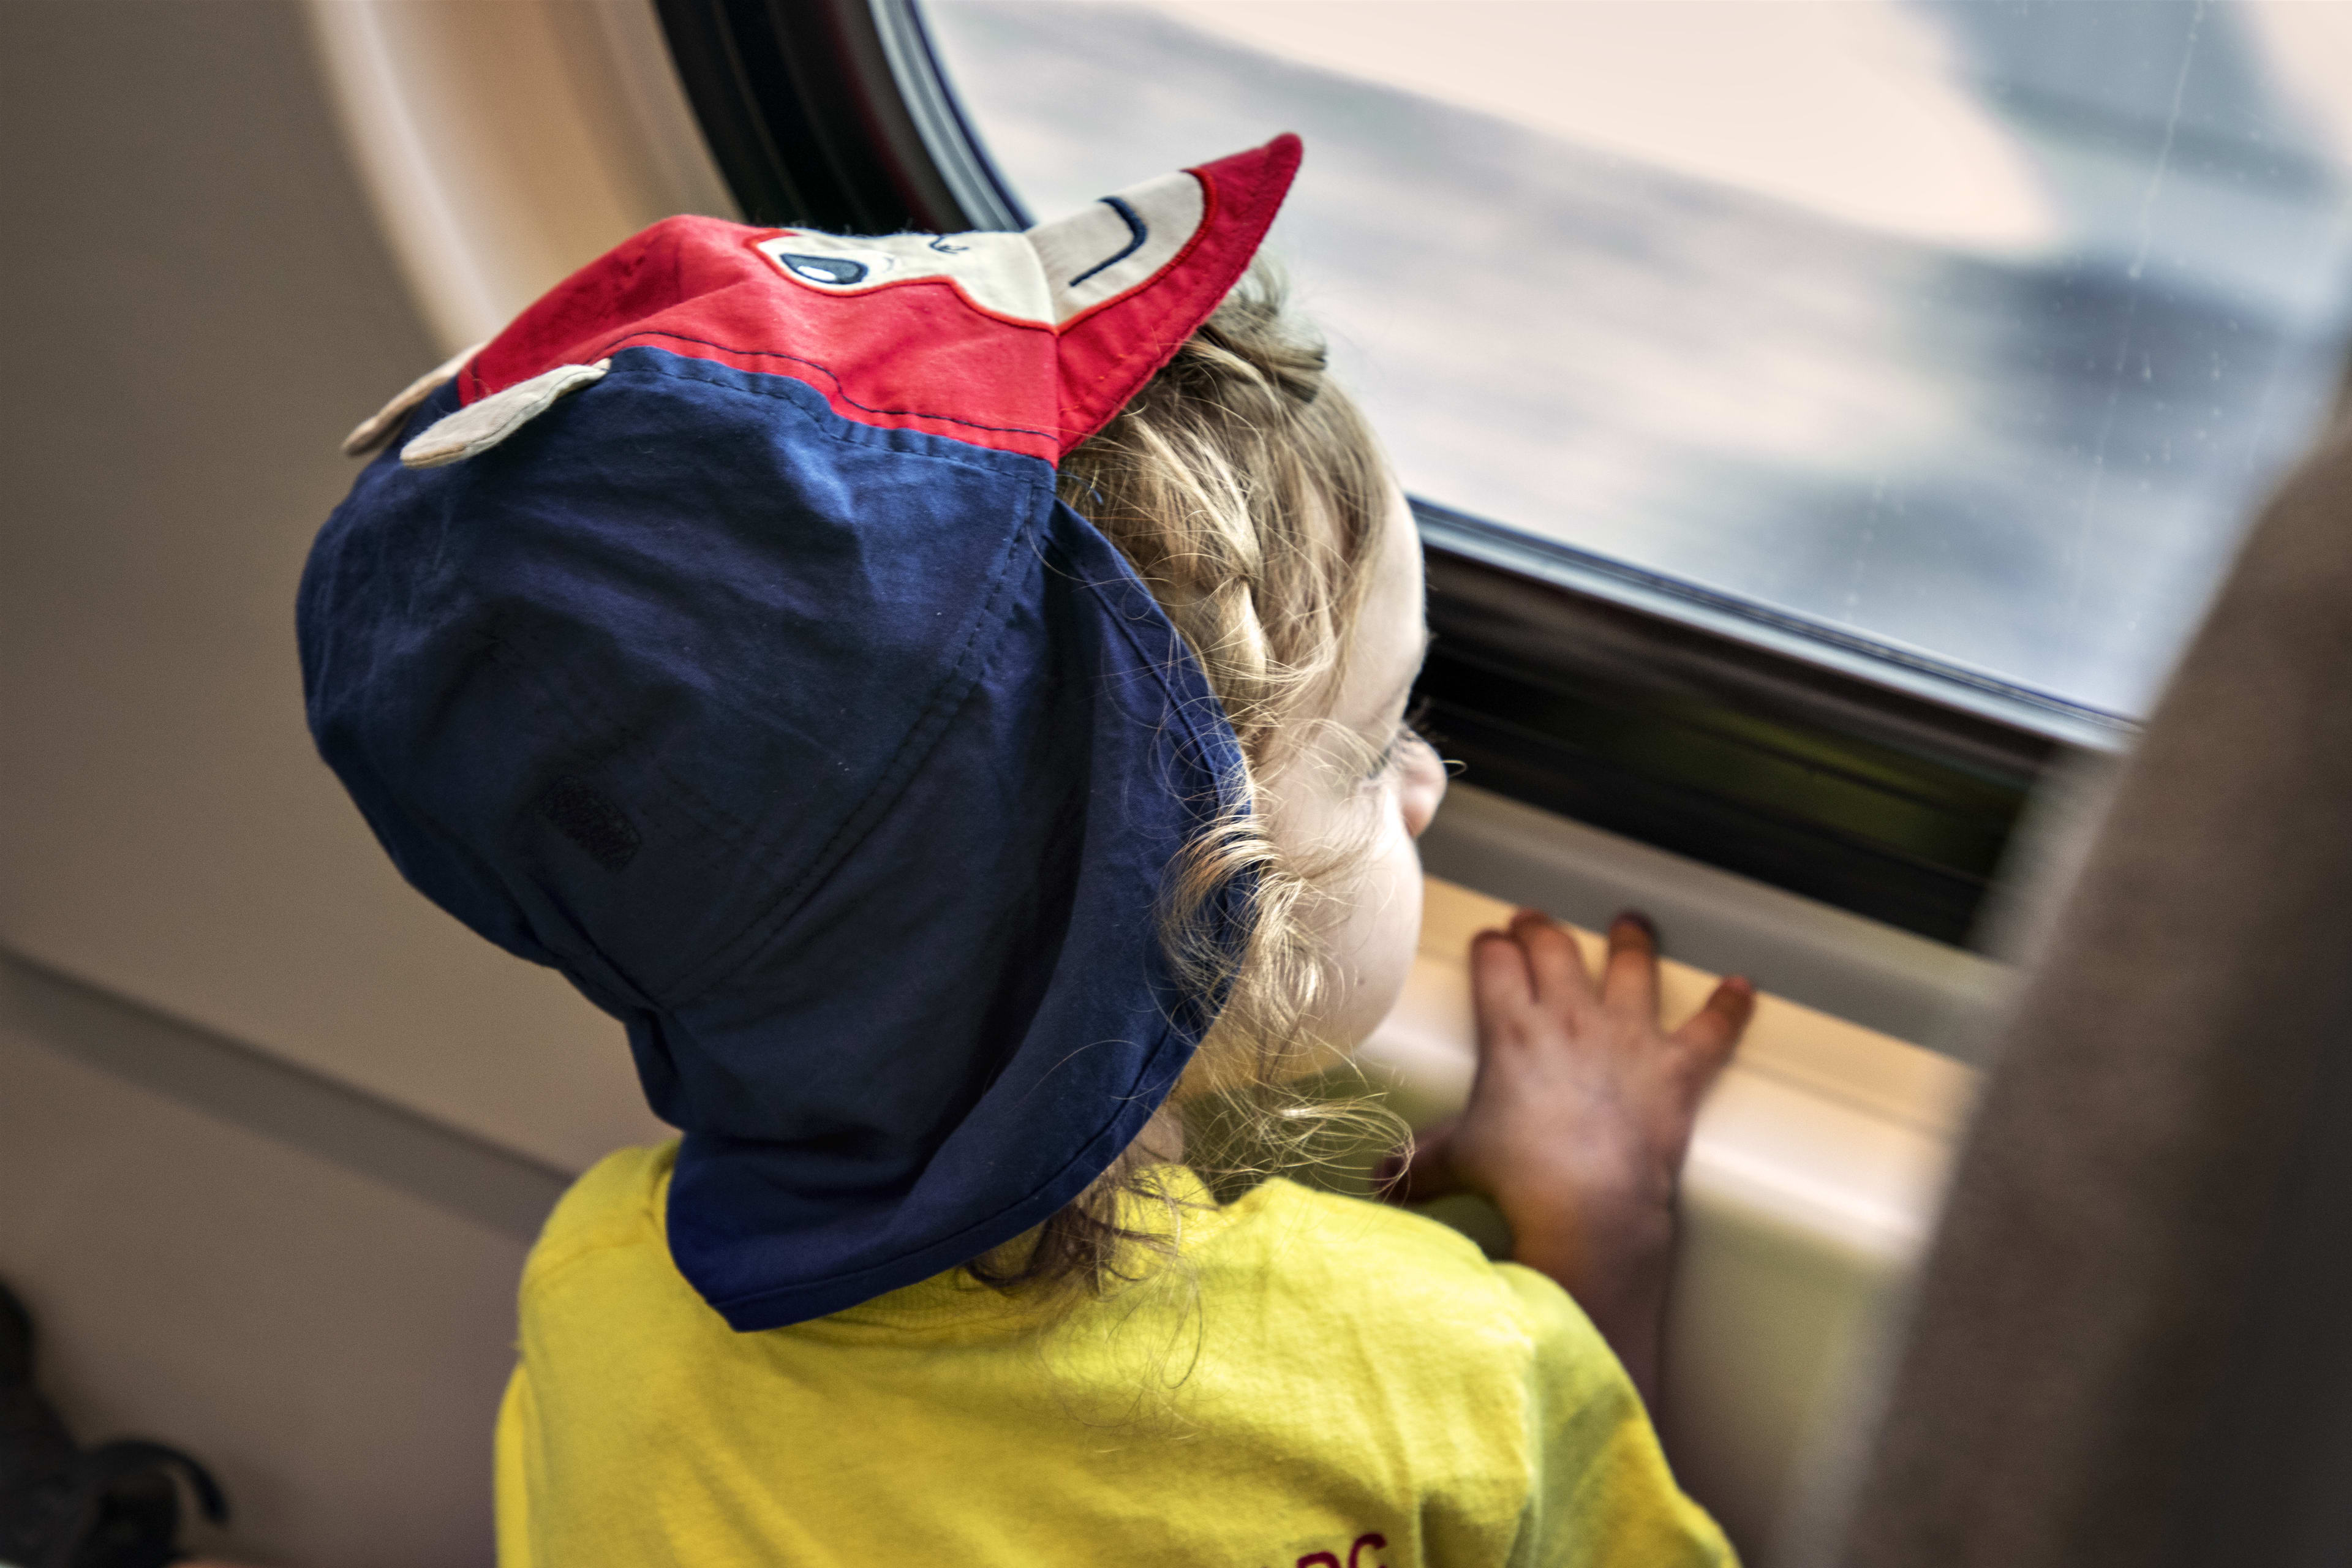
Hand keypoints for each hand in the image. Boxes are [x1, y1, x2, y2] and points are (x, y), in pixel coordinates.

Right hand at [1377, 909, 1751, 1406]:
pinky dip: (1731, 1008)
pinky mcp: (1676, 1068)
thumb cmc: (1518, 1181)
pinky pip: (1713, 1029)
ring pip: (1631, 965)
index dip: (1492, 948)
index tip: (1490, 944)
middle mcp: (1569, 1018)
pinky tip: (1744, 988)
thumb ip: (1415, 1164)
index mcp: (1511, 1030)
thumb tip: (1377, 1182)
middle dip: (1540, 929)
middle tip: (1534, 923)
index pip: (1496, 962)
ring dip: (1632, 940)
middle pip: (1554, 946)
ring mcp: (1627, 1036)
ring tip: (1631, 924)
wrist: (1588, 1206)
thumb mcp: (1455, 1163)